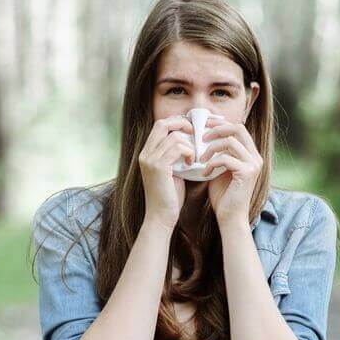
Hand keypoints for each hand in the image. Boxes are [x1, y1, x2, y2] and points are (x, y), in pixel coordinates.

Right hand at [138, 114, 194, 229]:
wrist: (160, 217)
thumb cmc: (169, 196)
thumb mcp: (171, 171)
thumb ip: (175, 155)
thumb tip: (190, 141)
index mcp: (146, 153)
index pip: (159, 125)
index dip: (176, 122)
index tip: (190, 127)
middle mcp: (145, 154)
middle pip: (162, 123)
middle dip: (181, 123)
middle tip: (195, 131)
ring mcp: (150, 160)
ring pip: (173, 136)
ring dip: (189, 144)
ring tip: (193, 157)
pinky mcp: (158, 167)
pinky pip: (177, 148)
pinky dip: (188, 152)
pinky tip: (191, 163)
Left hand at [199, 118, 263, 227]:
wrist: (230, 218)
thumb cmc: (223, 196)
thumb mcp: (219, 169)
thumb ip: (218, 153)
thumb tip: (204, 136)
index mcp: (250, 154)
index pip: (238, 128)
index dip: (220, 124)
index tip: (203, 126)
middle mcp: (255, 157)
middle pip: (238, 128)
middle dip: (217, 129)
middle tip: (201, 137)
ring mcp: (253, 164)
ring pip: (230, 142)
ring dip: (211, 148)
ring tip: (200, 159)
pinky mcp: (247, 173)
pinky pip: (226, 158)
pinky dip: (212, 163)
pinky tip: (205, 172)